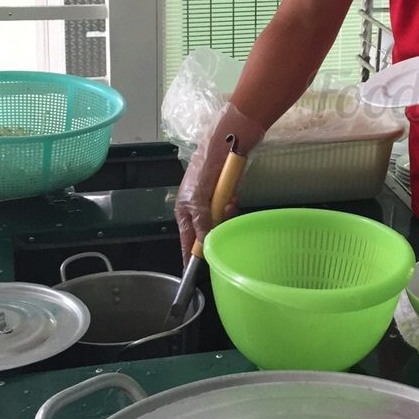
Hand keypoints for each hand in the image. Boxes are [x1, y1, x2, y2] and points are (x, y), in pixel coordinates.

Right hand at [174, 102, 263, 263]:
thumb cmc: (203, 171)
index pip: (187, 241)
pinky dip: (232, 204)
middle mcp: (196, 210)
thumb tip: (205, 246)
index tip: (193, 272)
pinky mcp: (224, 195)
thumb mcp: (198, 201)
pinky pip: (229, 208)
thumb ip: (202, 224)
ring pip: (220, 221)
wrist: (221, 146)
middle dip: (217, 226)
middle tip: (224, 212)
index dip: (190, 256)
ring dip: (227, 213)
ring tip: (230, 200)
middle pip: (207, 232)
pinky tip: (234, 195)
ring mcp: (210, 203)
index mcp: (183, 212)